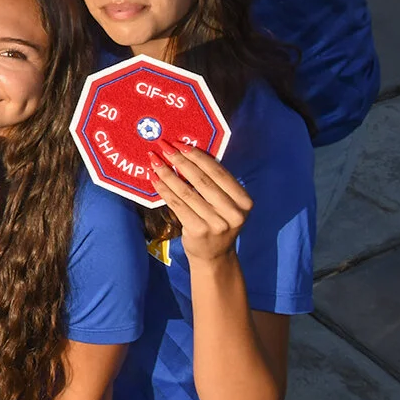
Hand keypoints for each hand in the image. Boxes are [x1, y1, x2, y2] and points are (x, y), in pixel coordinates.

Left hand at [152, 147, 250, 264]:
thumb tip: (186, 151)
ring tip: (154, 161)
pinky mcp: (199, 231)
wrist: (214, 255)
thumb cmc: (217, 221)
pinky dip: (164, 189)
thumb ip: (213, 182)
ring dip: (167, 173)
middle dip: (180, 161)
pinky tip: (154, 179)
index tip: (180, 143)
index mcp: (244, 201)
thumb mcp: (224, 203)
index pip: (219, 172)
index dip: (198, 156)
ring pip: (186, 192)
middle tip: (163, 146)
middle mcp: (234, 212)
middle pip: (202, 180)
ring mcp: (217, 224)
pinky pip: (177, 205)